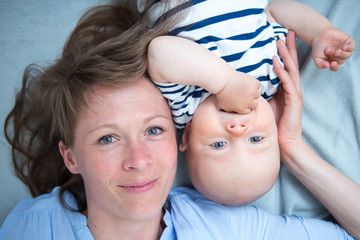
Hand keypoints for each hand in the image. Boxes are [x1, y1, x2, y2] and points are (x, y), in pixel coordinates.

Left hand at [216, 71, 260, 113]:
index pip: (249, 110)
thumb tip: (237, 115)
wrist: (223, 80)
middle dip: (250, 99)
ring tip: (244, 88)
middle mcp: (249, 102)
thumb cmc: (222, 94)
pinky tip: (245, 82)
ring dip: (252, 91)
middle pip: (254, 103)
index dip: (245, 105)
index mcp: (243, 110)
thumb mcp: (225, 107)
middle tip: (243, 93)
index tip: (240, 100)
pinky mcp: (255, 83)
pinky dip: (253, 83)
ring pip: (257, 94)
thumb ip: (233, 112)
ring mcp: (253, 92)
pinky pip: (257, 85)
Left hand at [269, 31, 302, 150]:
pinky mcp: (294, 101)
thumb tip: (246, 87)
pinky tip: (276, 63)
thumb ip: (261, 95)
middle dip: (288, 48)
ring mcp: (295, 94)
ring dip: (286, 56)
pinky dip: (282, 72)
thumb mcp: (266, 106)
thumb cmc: (275, 124)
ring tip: (280, 42)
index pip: (286, 68)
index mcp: (286, 89)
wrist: (285, 142)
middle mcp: (292, 89)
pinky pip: (288, 83)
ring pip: (291, 70)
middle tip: (285, 33)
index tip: (279, 40)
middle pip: (291, 64)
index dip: (284, 54)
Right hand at [311, 25, 355, 70]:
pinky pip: (352, 47)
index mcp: (332, 61)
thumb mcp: (316, 57)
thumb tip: (328, 66)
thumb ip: (320, 64)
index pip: (336, 68)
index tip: (332, 63)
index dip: (335, 67)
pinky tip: (344, 47)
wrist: (320, 34)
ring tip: (336, 51)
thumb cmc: (318, 47)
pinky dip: (349, 48)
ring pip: (347, 55)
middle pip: (341, 61)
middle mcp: (339, 57)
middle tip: (327, 50)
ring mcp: (344, 50)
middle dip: (334, 56)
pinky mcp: (348, 42)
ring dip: (342, 54)